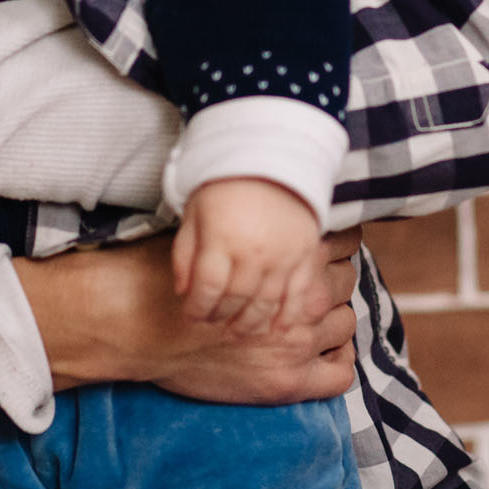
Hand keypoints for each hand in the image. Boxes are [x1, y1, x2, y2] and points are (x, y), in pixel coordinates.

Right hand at [15, 231, 360, 404]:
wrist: (138, 322)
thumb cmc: (171, 270)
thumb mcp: (211, 232)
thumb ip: (250, 229)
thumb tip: (272, 212)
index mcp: (287, 255)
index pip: (342, 242)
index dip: (336, 242)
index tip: (324, 245)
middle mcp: (302, 299)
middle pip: (346, 281)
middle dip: (335, 277)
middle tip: (319, 277)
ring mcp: (297, 343)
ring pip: (346, 324)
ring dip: (336, 316)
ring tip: (318, 314)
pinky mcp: (286, 381)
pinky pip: (338, 375)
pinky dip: (338, 361)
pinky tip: (326, 351)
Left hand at [173, 178, 323, 334]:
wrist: (270, 157)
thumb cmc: (225, 184)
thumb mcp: (194, 213)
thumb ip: (186, 254)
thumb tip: (183, 293)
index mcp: (222, 239)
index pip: (207, 289)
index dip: (197, 309)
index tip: (192, 316)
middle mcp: (254, 252)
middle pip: (236, 300)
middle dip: (221, 317)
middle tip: (214, 324)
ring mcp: (283, 255)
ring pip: (267, 303)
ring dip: (251, 323)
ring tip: (239, 332)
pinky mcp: (305, 254)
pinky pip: (299, 294)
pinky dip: (289, 315)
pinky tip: (278, 329)